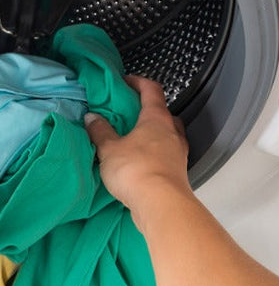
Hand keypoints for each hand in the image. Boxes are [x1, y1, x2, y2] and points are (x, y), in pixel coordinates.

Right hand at [84, 75, 190, 226]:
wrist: (162, 204)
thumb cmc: (136, 170)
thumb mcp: (109, 149)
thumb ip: (100, 132)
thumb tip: (92, 118)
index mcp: (157, 118)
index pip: (152, 90)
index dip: (138, 82)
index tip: (126, 82)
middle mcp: (173, 132)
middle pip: (163, 112)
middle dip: (146, 110)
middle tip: (129, 114)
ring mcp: (179, 151)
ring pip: (167, 134)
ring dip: (152, 134)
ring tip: (133, 139)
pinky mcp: (179, 170)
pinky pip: (167, 154)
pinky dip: (155, 153)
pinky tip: (141, 161)